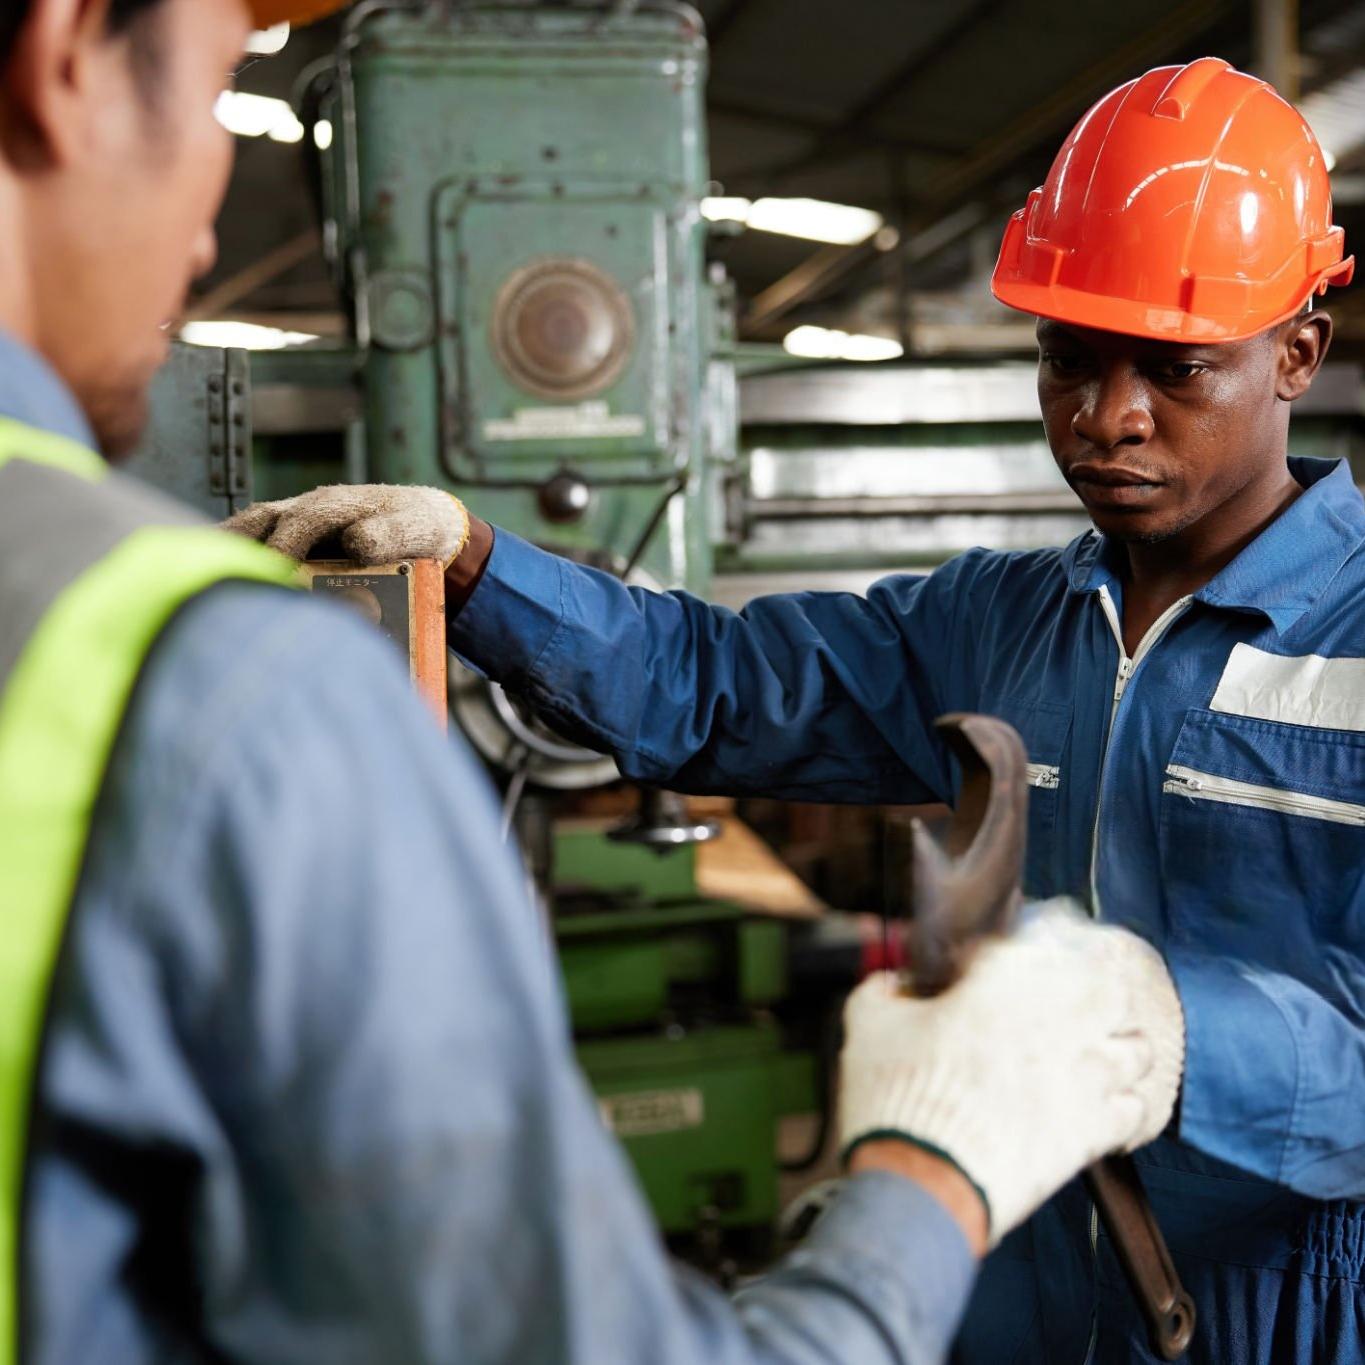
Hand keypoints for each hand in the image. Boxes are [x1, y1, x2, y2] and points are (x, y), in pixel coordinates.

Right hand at [223, 484, 469, 566]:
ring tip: (199, 574)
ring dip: (226, 548)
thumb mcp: (414, 529)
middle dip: (241, 545)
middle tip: (221, 577)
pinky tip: (215, 578)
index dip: (287, 544)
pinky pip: (257, 541)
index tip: (277, 572)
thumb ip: (389, 534)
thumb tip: (355, 542)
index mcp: (338, 504)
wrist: (425, 523)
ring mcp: (297, 520)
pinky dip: (234, 554)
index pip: (304, 520)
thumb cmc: (419, 528)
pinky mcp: (292, 537)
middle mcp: (309, 507)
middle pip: (264, 519)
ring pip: (253, 527)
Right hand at [838, 900, 1183, 1246]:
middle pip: (1108, 985)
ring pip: (1135, 1046)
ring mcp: (1083, 1075)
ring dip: (1114, 1046)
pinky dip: (1122, 1104)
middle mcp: (1057, 1018)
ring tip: (1090, 1053)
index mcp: (1004, 979)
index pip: (1039, 935)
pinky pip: (1135, 1108)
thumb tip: (894, 983)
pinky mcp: (1093, 1130)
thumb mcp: (866, 1025)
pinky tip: (1097, 1106)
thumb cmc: (894, 1098)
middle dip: (1088, 990)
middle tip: (1059, 1003)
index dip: (1019, 947)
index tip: (993, 966)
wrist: (921, 1183)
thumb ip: (883, 989)